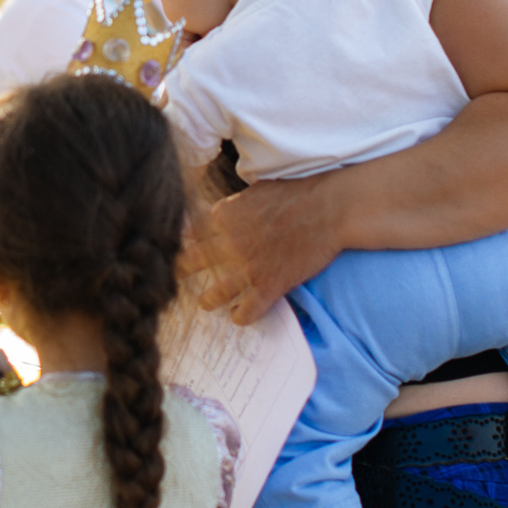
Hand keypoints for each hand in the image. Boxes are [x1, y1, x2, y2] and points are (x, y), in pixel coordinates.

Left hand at [179, 178, 340, 325]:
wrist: (330, 209)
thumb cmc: (296, 194)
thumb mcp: (254, 191)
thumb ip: (230, 206)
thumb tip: (212, 213)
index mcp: (223, 216)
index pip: (189, 234)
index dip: (183, 243)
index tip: (180, 249)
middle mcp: (229, 244)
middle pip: (191, 263)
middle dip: (181, 271)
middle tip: (177, 277)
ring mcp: (248, 268)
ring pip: (213, 295)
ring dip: (208, 300)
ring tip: (206, 302)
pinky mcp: (270, 286)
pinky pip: (246, 312)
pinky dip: (241, 316)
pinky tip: (238, 315)